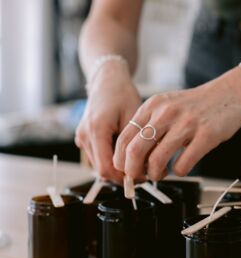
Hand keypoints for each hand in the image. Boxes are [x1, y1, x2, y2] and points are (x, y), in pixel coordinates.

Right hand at [75, 62, 141, 182]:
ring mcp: (82, 137)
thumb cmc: (122, 94)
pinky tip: (125, 150)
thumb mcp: (134, 117)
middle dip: (122, 174)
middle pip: (101, 170)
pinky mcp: (83, 137)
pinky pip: (97, 156)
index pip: (106, 169)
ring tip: (135, 158)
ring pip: (99, 165)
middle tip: (143, 169)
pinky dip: (111, 158)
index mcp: (96, 130)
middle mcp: (84, 136)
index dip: (124, 177)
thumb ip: (134, 144)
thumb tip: (141, 168)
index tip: (142, 176)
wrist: (107, 80)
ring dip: (117, 166)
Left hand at [113, 66, 240, 179]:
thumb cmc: (195, 105)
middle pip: (135, 151)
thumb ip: (148, 126)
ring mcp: (186, 124)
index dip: (121, 160)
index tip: (126, 170)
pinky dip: (178, 172)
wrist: (230, 93)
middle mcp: (165, 113)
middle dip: (133, 172)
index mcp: (151, 106)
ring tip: (161, 174)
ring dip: (155, 175)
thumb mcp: (165, 106)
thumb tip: (131, 158)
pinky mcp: (206, 135)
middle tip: (139, 177)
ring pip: (156, 161)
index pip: (123, 139)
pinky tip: (181, 167)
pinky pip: (182, 165)